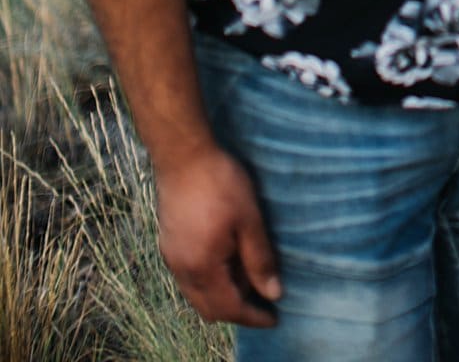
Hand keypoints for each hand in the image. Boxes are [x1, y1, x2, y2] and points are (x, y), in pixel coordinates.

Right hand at [156, 145, 281, 326]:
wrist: (182, 155)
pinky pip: (190, 278)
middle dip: (238, 310)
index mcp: (203, 268)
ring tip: (249, 281)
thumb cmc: (219, 182)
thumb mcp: (249, 219)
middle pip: (210, 308)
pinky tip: (227, 263)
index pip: (230, 307)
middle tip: (265, 302)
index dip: (254, 316)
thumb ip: (259, 259)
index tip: (275, 318)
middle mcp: (182, 270)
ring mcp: (172, 258)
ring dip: (223, 296)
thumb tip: (273, 292)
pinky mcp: (169, 244)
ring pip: (198, 295)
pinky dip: (210, 282)